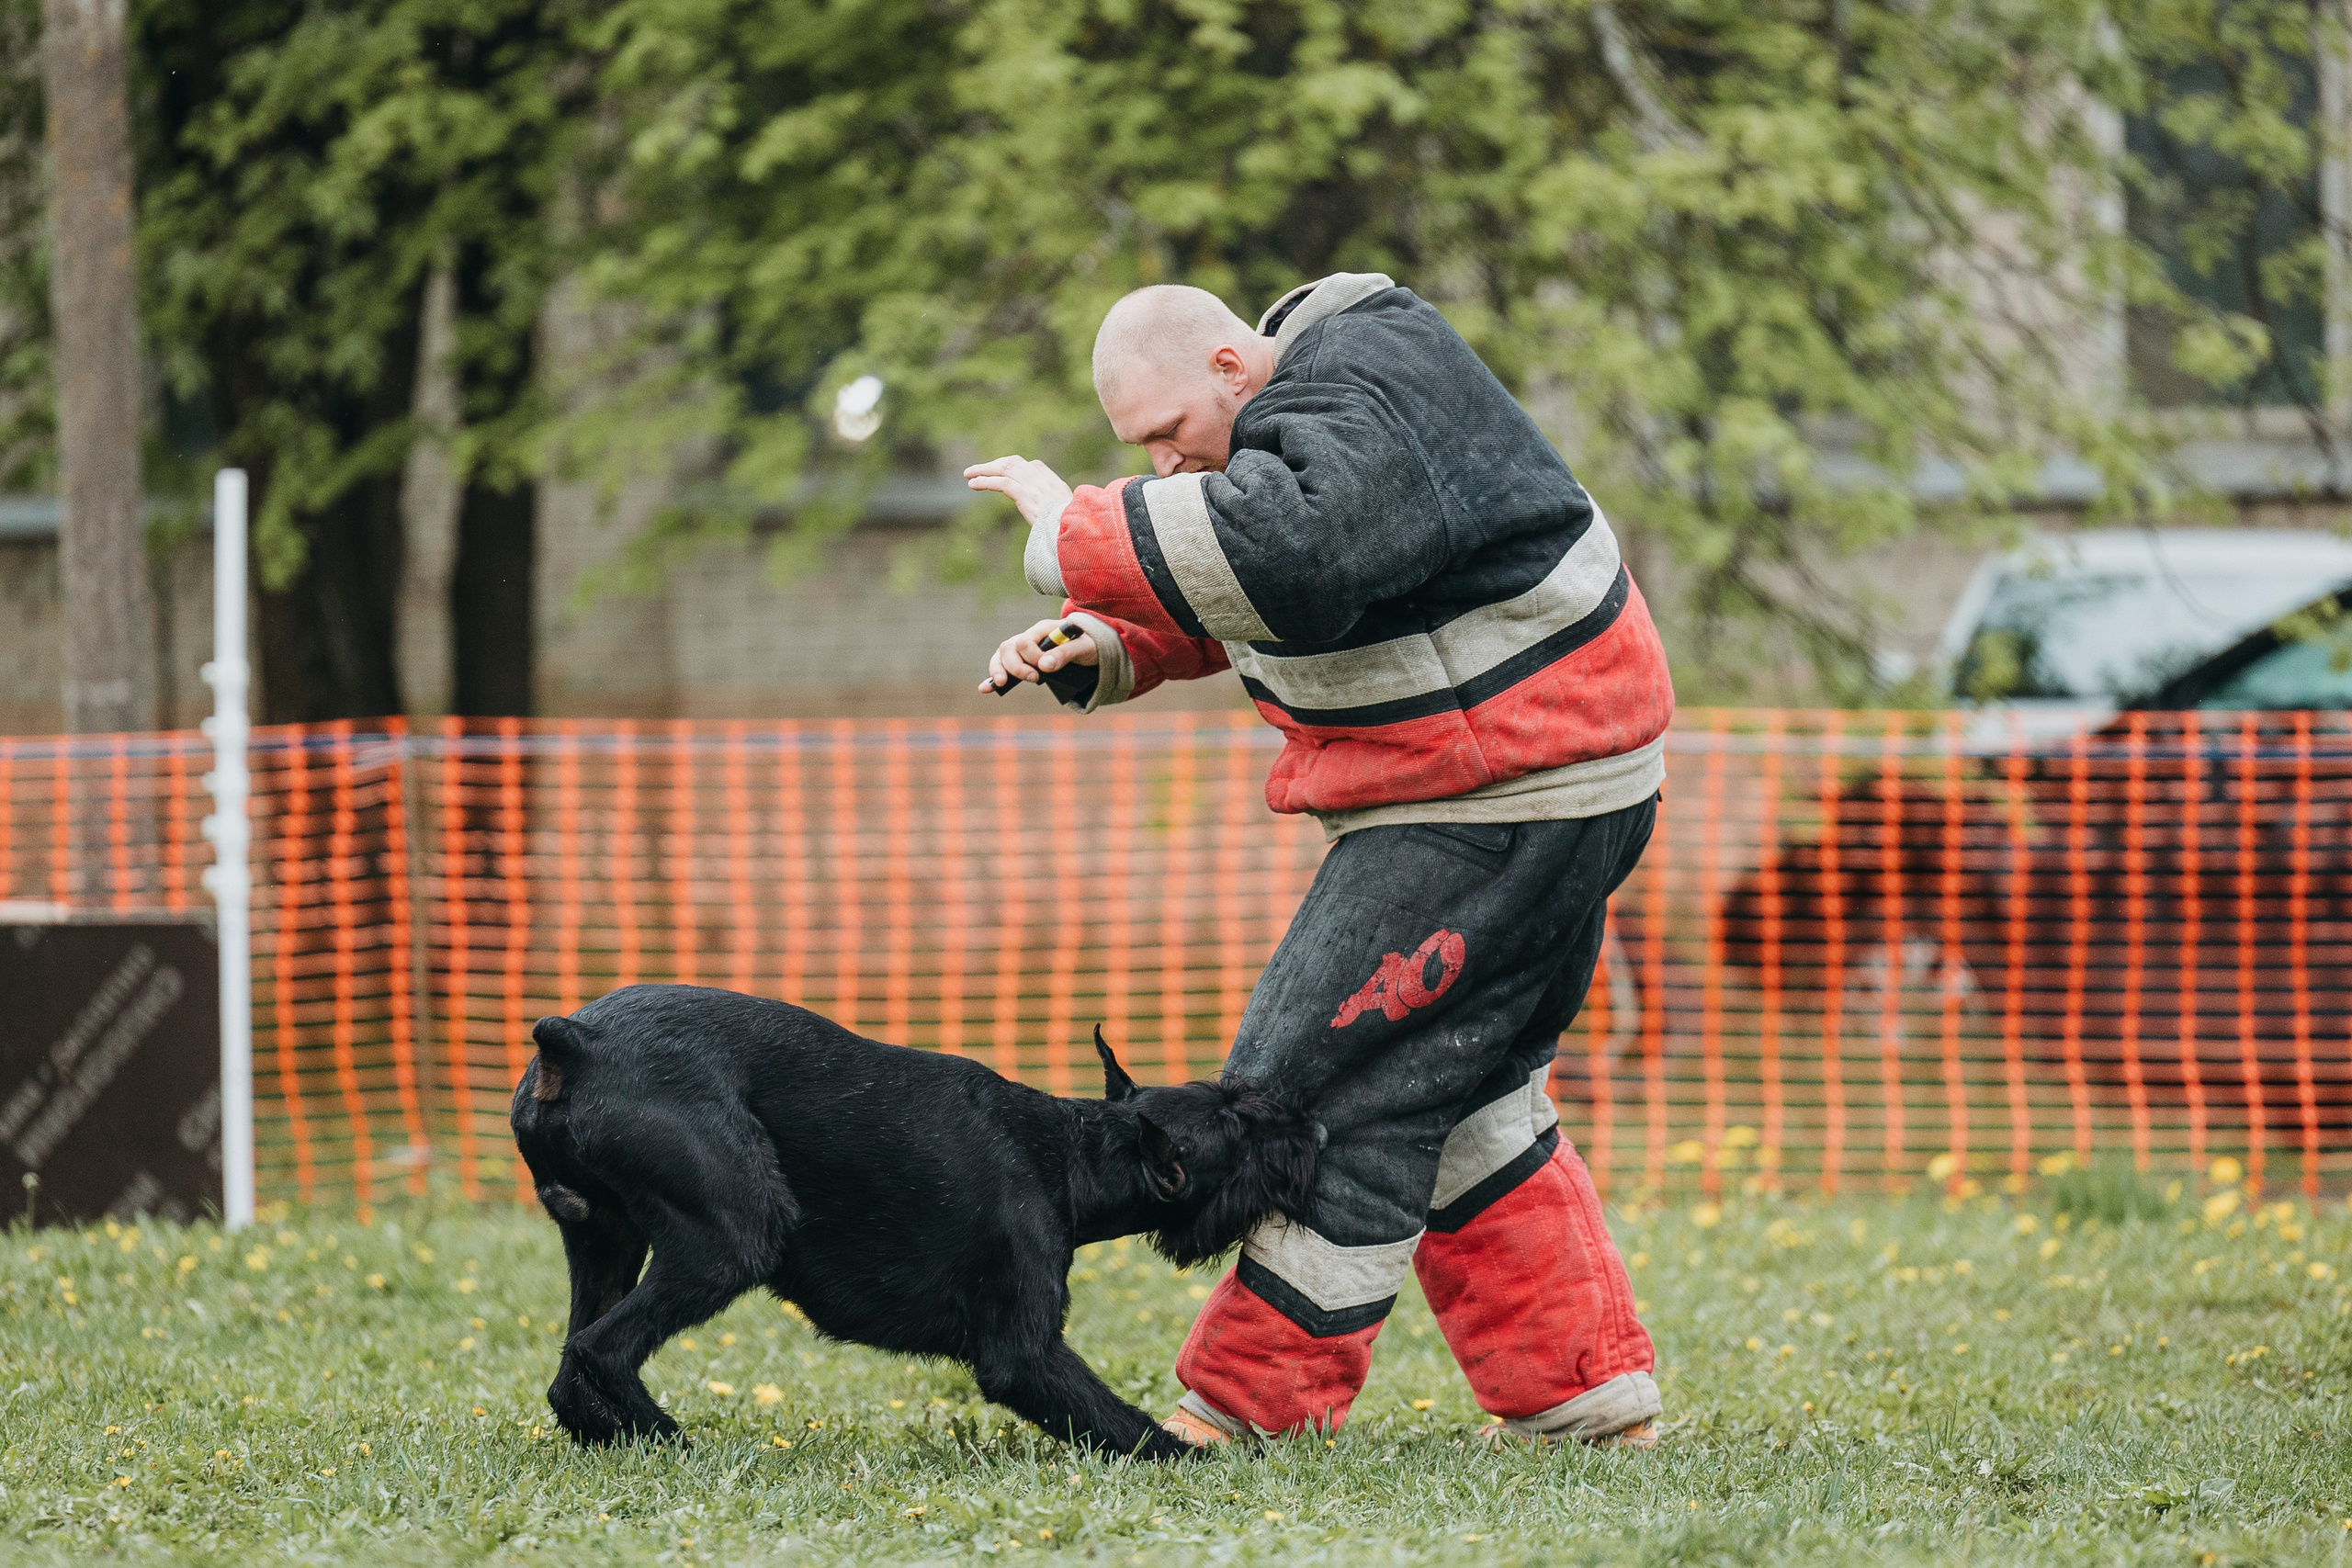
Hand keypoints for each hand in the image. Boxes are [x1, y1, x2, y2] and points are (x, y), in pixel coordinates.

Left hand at [964, 455, 1074, 528]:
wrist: (1077, 528)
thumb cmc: (1072, 524)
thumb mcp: (1067, 510)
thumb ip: (1055, 504)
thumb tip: (1050, 512)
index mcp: (1051, 480)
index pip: (1029, 466)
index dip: (1011, 466)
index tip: (1000, 470)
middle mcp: (1041, 477)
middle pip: (1013, 463)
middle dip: (994, 465)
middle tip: (978, 469)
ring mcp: (1033, 485)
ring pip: (1004, 470)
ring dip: (984, 471)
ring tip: (968, 474)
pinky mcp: (1025, 494)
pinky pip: (1001, 483)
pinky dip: (985, 481)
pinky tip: (972, 484)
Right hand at [982, 619, 1098, 693]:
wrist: (1090, 648)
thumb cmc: (1089, 645)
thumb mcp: (1084, 647)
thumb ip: (1065, 653)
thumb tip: (1044, 665)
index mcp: (1043, 629)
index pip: (1026, 641)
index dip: (1032, 658)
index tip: (1045, 669)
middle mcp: (1030, 637)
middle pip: (1009, 648)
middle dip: (1017, 667)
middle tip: (1034, 679)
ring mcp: (1023, 649)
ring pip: (1002, 655)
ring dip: (1000, 670)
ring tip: (1002, 684)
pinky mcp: (1022, 661)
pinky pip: (1003, 667)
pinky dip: (992, 678)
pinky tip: (984, 689)